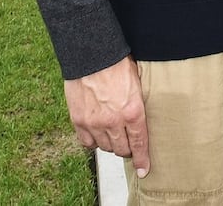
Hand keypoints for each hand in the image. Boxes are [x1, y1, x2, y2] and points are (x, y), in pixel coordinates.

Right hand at [63, 55, 151, 177]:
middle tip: (128, 142)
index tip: (144, 169)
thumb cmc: (117, 64)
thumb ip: (138, 105)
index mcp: (133, 110)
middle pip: (122, 149)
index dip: (142, 159)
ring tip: (112, 132)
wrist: (91, 54)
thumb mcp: (137, 83)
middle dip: (127, 148)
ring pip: (105, 147)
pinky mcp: (79, 121)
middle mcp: (113, 121)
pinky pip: (87, 143)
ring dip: (110, 143)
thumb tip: (141, 121)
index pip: (140, 143)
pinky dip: (93, 140)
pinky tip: (97, 132)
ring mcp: (94, 122)